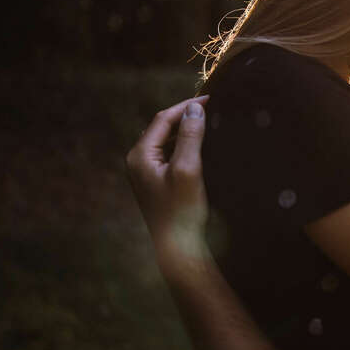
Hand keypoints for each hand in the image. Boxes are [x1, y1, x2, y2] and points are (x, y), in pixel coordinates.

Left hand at [125, 95, 210, 266]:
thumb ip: (189, 136)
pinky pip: (170, 155)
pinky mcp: (157, 184)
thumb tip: (194, 108)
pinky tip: (202, 147)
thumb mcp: (188, 169)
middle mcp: (138, 162)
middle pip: (162, 128)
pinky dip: (185, 146)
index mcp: (139, 156)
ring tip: (209, 123)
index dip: (186, 106)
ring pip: (166, 141)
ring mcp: (146, 174)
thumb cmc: (182, 211)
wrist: (179, 250)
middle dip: (185, 116)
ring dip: (186, 130)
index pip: (163, 119)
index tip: (211, 99)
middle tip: (212, 108)